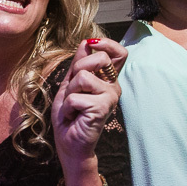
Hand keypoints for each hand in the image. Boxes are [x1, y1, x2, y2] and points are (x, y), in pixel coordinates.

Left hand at [52, 37, 126, 166]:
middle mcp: (113, 86)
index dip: (107, 43)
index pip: (119, 53)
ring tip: (73, 106)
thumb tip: (87, 42)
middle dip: (78, 69)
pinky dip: (67, 107)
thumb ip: (78, 64)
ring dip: (69, 92)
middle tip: (74, 89)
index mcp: (107, 79)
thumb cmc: (70, 115)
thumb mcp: (70, 84)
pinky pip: (76, 96)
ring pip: (83, 76)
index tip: (92, 44)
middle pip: (100, 58)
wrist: (68, 142)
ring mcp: (110, 96)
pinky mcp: (102, 108)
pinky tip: (73, 116)